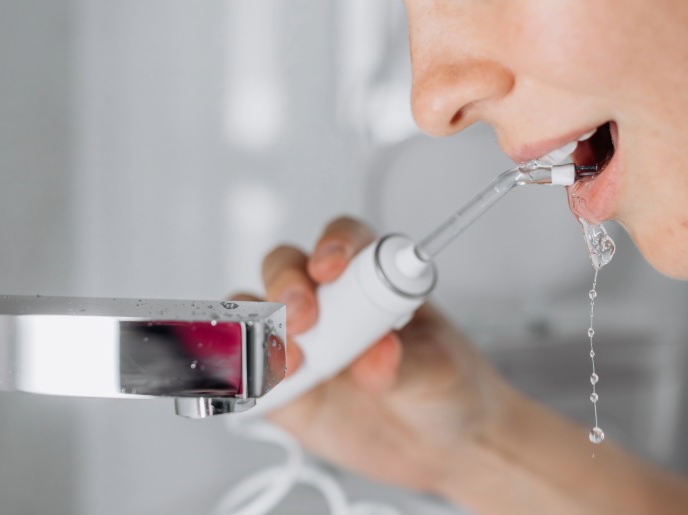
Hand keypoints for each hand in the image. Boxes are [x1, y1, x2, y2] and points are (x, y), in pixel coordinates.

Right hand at [240, 216, 515, 493]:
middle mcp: (330, 302)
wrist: (442, 446)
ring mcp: (301, 341)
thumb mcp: (438, 373)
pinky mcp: (282, 386)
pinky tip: (258, 382)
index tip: (333, 267)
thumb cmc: (448, 390)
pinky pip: (245, 370)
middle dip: (287, 285)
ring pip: (254, 311)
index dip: (334, 245)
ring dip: (258, 327)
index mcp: (375, 282)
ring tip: (292, 361)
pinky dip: (239, 370)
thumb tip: (377, 355)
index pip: (346, 240)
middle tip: (304, 318)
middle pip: (287, 267)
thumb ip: (406, 364)